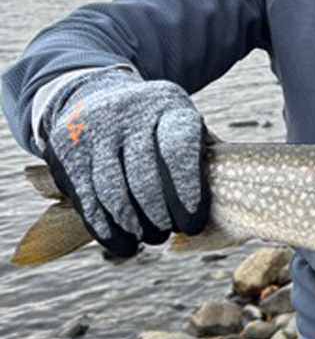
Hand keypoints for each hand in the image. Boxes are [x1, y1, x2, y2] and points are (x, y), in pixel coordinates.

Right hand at [43, 69, 208, 257]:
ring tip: (150, 237)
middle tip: (168, 231)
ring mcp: (93, 128)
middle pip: (143, 177)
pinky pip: (87, 198)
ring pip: (113, 192)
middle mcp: (128, 111)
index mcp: (168, 104)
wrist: (94, 95)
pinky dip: (107, 228)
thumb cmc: (155, 123)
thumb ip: (200, 154)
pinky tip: (124, 243)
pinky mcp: (66, 149)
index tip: (192, 223)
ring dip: (134, 225)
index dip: (187, 192)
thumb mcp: (180, 122)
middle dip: (159, 215)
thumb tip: (224, 202)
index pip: (178, 150)